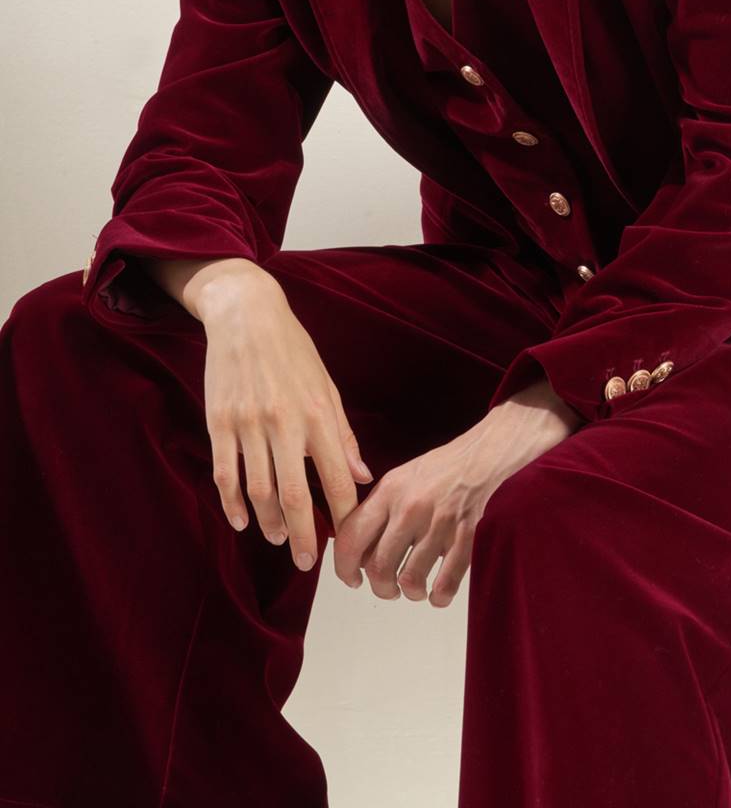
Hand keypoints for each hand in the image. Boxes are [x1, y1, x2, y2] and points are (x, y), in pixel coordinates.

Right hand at [200, 272, 371, 571]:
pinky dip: (232, 503)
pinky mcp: (220, 423)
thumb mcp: (326, 387)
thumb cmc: (294, 352)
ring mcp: (248, 424)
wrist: (246, 316)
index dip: (344, 514)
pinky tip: (241, 521)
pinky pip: (224, 474)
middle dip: (304, 536)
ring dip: (269, 523)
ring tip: (279, 539)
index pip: (336, 478)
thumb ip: (343, 436)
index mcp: (317, 415)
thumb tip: (363, 478)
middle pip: (293, 496)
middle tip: (308, 563)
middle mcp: (284, 423)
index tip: (348, 538)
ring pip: (257, 491)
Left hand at [333, 374, 583, 607]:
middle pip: (380, 566)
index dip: (344, 567)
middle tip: (384, 589)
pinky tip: (435, 594)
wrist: (479, 458)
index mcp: (389, 492)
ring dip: (407, 593)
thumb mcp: (396, 480)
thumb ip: (375, 511)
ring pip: (410, 579)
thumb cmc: (434, 471)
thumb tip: (354, 550)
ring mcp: (439, 525)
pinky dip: (438, 596)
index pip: (353, 537)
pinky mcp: (464, 538)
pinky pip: (446, 582)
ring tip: (410, 589)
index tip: (351, 578)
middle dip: (379, 587)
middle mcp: (410, 509)